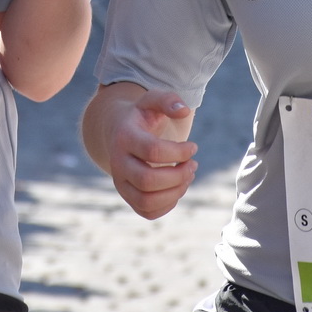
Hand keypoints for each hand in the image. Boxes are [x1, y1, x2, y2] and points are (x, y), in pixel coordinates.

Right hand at [107, 89, 197, 218]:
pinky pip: (148, 212)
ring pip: (147, 201)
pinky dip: (169, 204)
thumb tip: (183, 111)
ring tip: (188, 176)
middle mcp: (117, 163)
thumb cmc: (142, 116)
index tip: (193, 146)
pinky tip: (178, 186)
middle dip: (178, 175)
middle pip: (148, 181)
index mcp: (124, 138)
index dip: (179, 151)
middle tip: (193, 164)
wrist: (118, 131)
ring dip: (176, 192)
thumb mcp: (152, 100)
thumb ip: (168, 100)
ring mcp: (120, 183)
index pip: (153, 151)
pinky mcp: (128, 197)